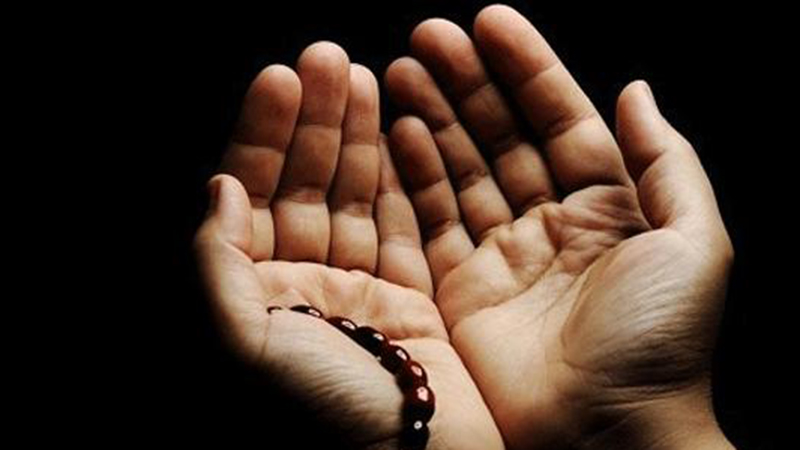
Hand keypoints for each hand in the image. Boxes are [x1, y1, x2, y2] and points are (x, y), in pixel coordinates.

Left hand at [193, 42, 503, 448]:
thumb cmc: (320, 421)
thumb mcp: (239, 345)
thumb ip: (216, 265)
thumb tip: (218, 191)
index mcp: (252, 298)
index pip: (250, 196)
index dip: (262, 135)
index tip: (281, 77)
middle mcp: (301, 292)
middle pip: (303, 186)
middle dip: (314, 122)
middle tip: (328, 58)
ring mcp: (359, 294)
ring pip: (353, 199)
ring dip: (357, 138)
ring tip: (363, 77)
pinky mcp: (411, 302)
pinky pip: (404, 227)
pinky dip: (402, 181)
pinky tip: (400, 135)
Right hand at [384, 6, 733, 449]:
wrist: (607, 439)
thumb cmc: (660, 345)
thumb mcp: (695, 242)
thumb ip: (665, 160)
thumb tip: (634, 88)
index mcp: (609, 207)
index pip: (559, 119)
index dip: (526, 68)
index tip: (489, 21)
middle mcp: (551, 225)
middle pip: (501, 136)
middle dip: (466, 83)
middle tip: (428, 35)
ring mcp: (501, 256)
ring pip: (460, 170)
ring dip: (432, 118)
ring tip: (400, 68)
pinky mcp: (460, 290)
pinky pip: (430, 220)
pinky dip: (411, 175)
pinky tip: (394, 131)